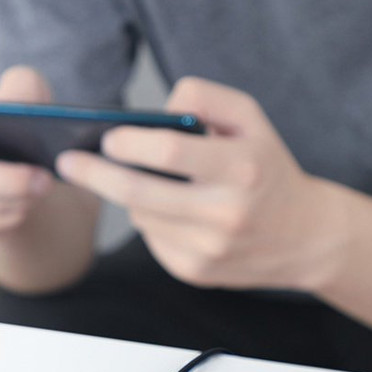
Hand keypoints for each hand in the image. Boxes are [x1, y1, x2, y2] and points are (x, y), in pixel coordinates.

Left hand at [56, 77, 340, 291]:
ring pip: (141, 217)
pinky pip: (151, 240)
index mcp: (242, 168)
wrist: (304, 237)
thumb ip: (206, 99)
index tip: (105, 137)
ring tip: (134, 180)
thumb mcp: (253, 120)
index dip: (130, 144)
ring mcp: (207, 248)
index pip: (170, 153)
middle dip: (96, 176)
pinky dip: (149, 221)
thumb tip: (156, 110)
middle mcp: (225, 213)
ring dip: (129, 197)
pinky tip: (165, 211)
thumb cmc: (268, 168)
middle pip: (139, 194)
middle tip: (67, 163)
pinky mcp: (193, 271)